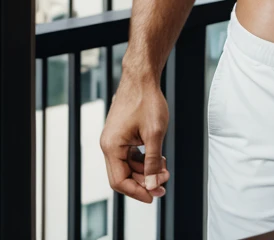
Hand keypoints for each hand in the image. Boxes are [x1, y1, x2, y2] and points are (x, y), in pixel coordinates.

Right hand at [100, 73, 169, 202]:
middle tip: (164, 184)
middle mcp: (109, 144)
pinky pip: (129, 154)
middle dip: (144, 181)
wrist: (142, 77)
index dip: (137, 192)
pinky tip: (159, 158)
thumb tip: (153, 185)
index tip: (154, 196)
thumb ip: (153, 161)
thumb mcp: (154, 133)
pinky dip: (143, 159)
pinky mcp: (121, 133)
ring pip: (127, 165)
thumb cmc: (147, 100)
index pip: (120, 181)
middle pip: (123, 175)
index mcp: (111, 146)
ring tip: (165, 169)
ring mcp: (114, 138)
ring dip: (145, 170)